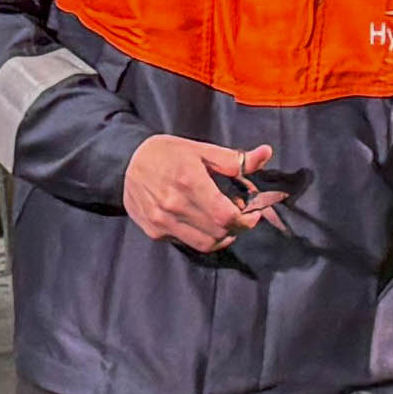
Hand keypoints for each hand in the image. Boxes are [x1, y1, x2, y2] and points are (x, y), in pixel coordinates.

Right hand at [124, 134, 284, 251]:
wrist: (126, 163)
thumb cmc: (167, 153)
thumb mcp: (201, 149)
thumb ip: (235, 159)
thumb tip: (266, 153)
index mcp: (189, 181)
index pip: (226, 216)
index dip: (245, 220)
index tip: (250, 213)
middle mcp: (174, 205)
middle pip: (219, 232)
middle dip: (236, 227)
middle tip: (237, 214)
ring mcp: (162, 221)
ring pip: (205, 244)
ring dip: (221, 236)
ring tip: (222, 221)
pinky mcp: (155, 231)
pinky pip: (187, 243)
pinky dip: (201, 236)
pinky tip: (200, 221)